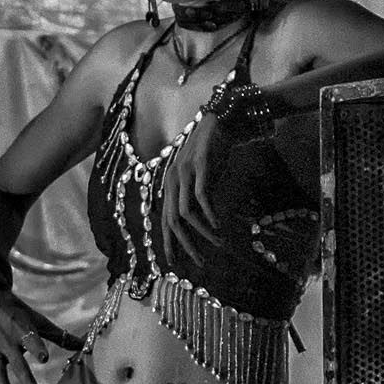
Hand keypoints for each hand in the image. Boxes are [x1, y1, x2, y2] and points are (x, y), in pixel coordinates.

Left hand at [160, 111, 222, 258]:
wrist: (219, 120)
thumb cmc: (211, 151)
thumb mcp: (199, 177)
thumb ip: (194, 196)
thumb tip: (198, 221)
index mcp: (168, 185)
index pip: (164, 220)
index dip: (167, 242)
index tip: (174, 262)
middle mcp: (171, 180)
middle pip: (171, 221)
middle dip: (182, 245)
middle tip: (197, 261)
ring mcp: (183, 173)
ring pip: (185, 212)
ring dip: (200, 232)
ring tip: (215, 244)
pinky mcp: (198, 166)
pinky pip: (200, 195)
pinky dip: (209, 213)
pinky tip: (217, 224)